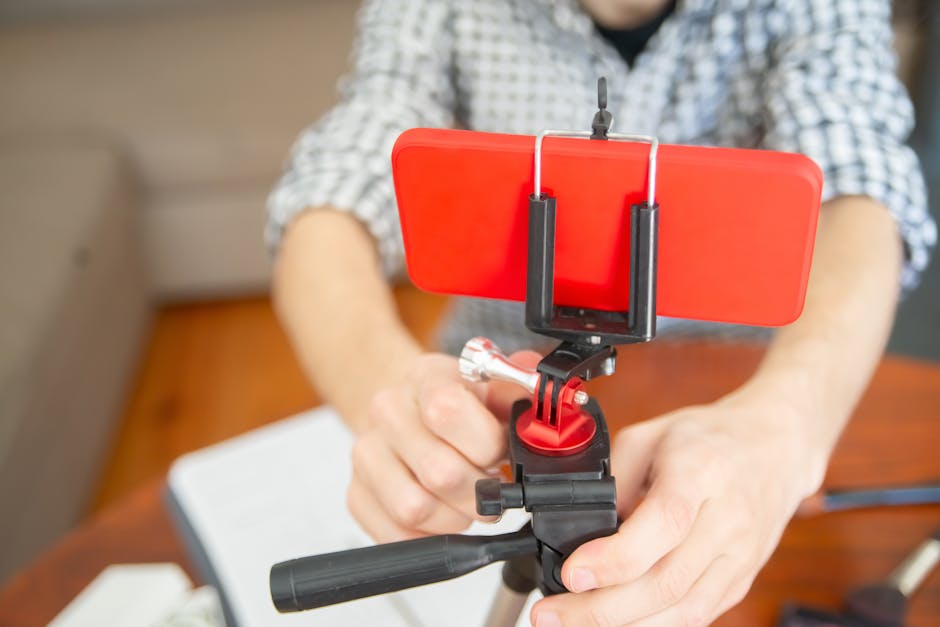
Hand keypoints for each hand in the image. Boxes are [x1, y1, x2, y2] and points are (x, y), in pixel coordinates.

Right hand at [348, 351, 540, 541]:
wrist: (412, 408)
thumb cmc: (461, 403)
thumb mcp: (496, 385)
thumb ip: (524, 391)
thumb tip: (550, 403)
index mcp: (425, 376)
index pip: (447, 410)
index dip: (486, 445)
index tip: (501, 453)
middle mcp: (387, 410)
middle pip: (438, 471)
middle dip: (481, 493)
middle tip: (494, 491)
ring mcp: (366, 452)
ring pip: (415, 508)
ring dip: (456, 517)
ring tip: (468, 504)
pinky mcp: (356, 493)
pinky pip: (394, 533)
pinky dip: (430, 536)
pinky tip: (445, 516)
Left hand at [531, 389, 826, 626]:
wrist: (775, 446)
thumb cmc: (709, 438)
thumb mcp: (650, 435)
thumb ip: (616, 479)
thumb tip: (586, 530)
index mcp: (701, 473)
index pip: (662, 524)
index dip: (614, 558)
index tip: (572, 573)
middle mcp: (727, 520)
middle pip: (666, 582)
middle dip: (601, 608)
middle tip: (551, 612)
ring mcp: (739, 556)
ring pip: (682, 610)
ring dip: (623, 626)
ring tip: (574, 621)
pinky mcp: (740, 579)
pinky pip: (695, 615)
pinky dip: (653, 625)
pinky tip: (617, 621)